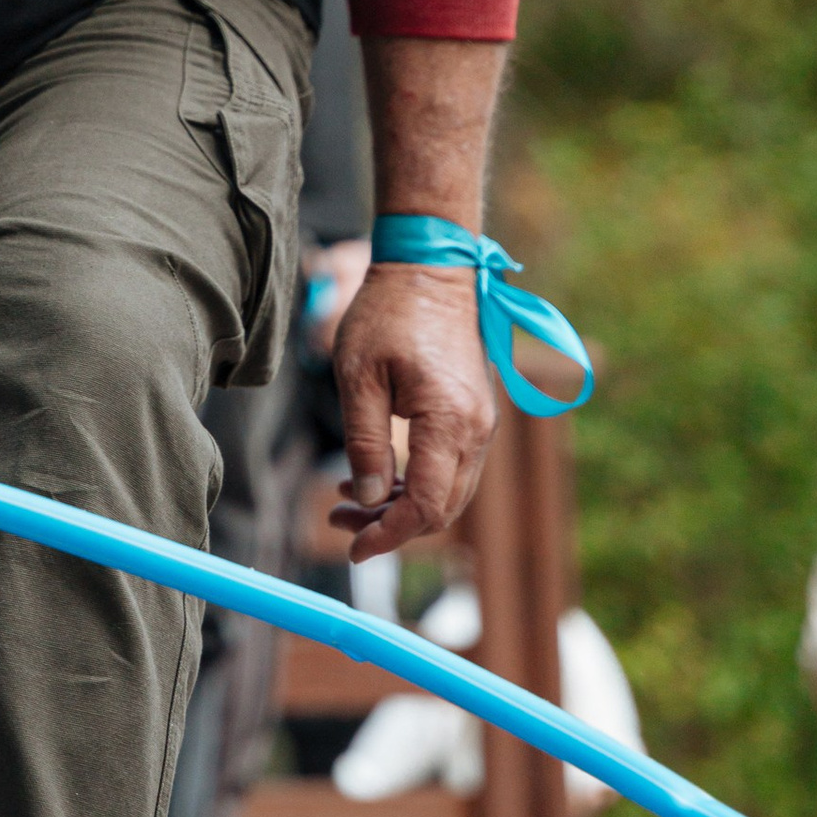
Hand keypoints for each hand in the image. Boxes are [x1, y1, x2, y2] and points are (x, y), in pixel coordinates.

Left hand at [328, 262, 499, 560]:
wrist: (430, 268)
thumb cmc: (388, 314)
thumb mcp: (358, 376)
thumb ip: (364, 442)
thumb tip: (367, 500)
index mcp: (449, 421)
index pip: (425, 505)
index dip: (389, 535)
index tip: (351, 548)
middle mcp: (476, 430)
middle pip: (441, 509)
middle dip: (390, 527)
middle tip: (337, 521)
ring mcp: (480, 423)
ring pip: (447, 492)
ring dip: (400, 507)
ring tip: (345, 502)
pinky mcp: (473, 415)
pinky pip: (450, 468)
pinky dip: (414, 482)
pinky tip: (372, 476)